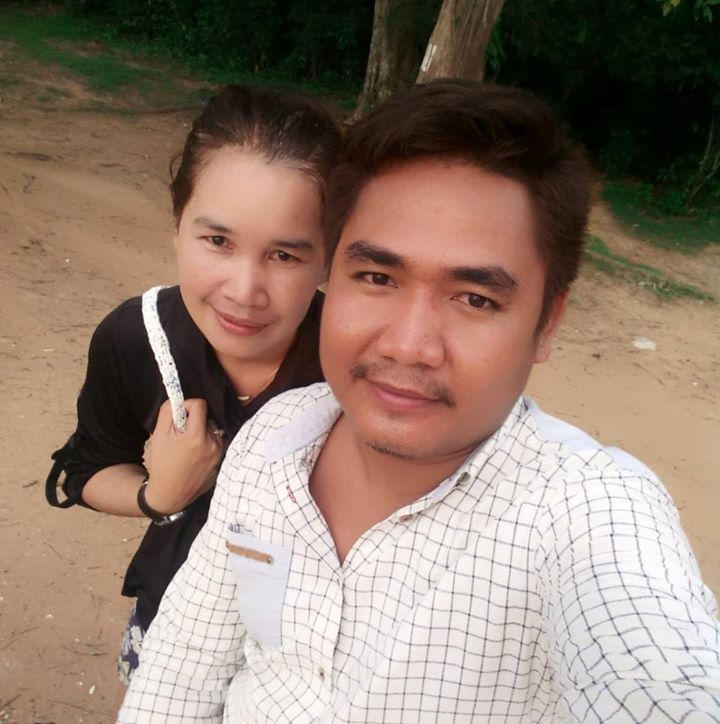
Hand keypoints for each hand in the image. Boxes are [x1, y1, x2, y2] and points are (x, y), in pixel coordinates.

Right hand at [142, 399, 222, 514]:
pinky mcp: (221, 463)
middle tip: (180, 437)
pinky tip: (194, 458)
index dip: (187, 407)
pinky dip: (206, 446)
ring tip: (187, 449)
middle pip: (206, 418)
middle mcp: (213, 444)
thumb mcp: (159, 435)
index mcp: (197, 436)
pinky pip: (215, 445)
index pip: (199, 404)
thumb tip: (180, 399)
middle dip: (194, 422)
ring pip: (212, 431)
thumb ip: (169, 412)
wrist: (169, 494)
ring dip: (201, 434)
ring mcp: (219, 455)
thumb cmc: (162, 463)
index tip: (179, 417)